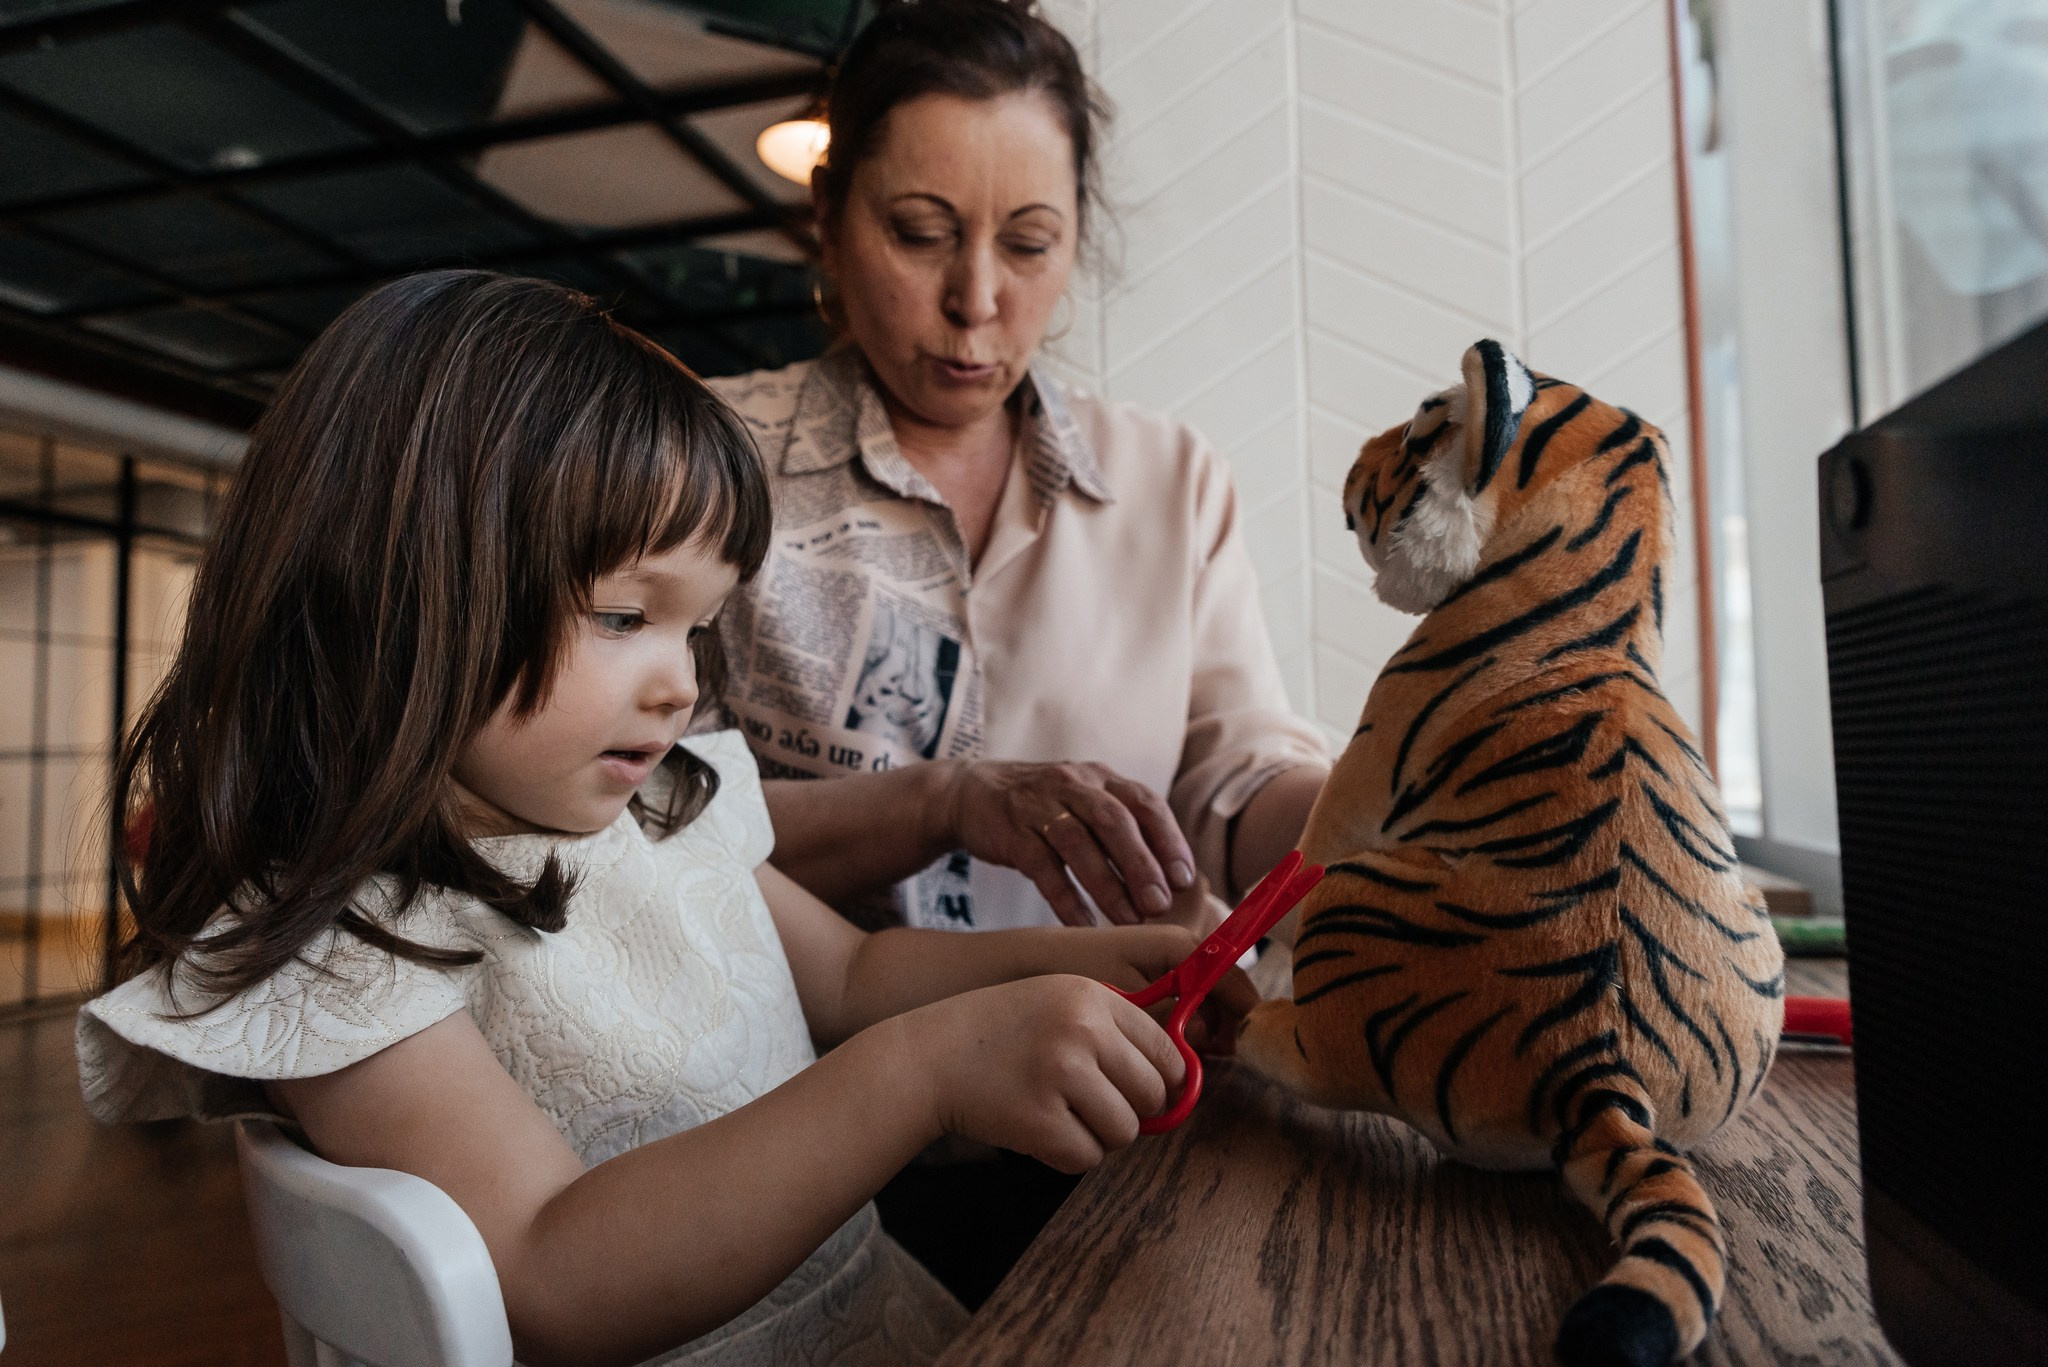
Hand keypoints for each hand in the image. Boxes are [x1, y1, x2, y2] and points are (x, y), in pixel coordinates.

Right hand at [907, 976, 1185, 1172]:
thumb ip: (1113, 1031)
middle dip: (1131, 1110)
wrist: (929, 1056)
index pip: (1166, 1050)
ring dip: (1100, 1135)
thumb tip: (1179, 1085)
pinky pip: (1087, 1156)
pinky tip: (1039, 1129)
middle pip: (1152, 1094)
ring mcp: (1061, 1076)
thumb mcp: (1058, 1000)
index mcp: (1093, 996)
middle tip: (1093, 1105)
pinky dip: (1068, 1153)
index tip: (1142, 1090)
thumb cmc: (1000, 1032)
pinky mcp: (1040, 1121)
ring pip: (1125, 1131)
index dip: (1162, 1079)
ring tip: (1061, 1114)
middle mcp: (1082, 1030)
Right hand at [940, 760, 1196, 925]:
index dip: (1169, 840)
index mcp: (1101, 778)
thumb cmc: (1043, 808)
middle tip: (1160, 905)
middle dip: (1141, 864)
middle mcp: (1073, 783)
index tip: (1185, 879)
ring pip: (1078, 842)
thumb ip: (1121, 830)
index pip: (1145, 802)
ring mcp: (1038, 804)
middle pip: (1114, 821)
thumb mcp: (1084, 802)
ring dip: (1107, 885)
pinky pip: (1041, 866)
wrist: (970, 792)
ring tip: (1128, 921)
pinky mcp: (1010, 830)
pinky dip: (1065, 897)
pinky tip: (1083, 924)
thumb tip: (1169, 881)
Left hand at [1025, 923, 1262, 1059]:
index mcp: (1181, 946)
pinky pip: (1185, 1010)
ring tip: (1196, 1065)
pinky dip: (1184, 1034)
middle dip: (1225, 1029)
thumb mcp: (1123, 996)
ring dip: (1205, 1036)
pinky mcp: (1156, 987)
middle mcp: (1183, 954)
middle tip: (1220, 1063)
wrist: (1033, 963)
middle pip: (1224, 995)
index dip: (1246, 1010)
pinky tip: (1175, 1057)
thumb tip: (1205, 1037)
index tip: (1254, 1043)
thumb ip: (1167, 1017)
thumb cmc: (1077, 970)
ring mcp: (1171, 970)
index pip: (1231, 976)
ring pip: (1206, 1007)